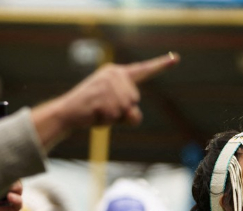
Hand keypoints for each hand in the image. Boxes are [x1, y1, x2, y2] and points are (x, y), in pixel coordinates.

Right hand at [31, 52, 179, 149]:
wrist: (66, 112)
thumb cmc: (91, 110)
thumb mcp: (114, 108)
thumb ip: (129, 110)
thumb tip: (134, 114)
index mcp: (117, 73)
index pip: (142, 70)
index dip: (161, 65)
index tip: (176, 58)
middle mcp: (114, 75)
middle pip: (134, 100)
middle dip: (122, 111)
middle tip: (103, 109)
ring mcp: (108, 85)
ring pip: (126, 109)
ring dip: (114, 117)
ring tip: (98, 111)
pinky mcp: (102, 97)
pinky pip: (115, 117)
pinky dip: (106, 121)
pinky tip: (94, 114)